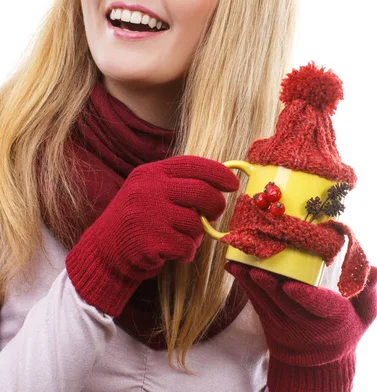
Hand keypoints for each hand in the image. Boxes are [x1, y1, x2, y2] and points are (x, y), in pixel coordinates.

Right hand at [66, 156, 238, 315]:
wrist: (103, 251)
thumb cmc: (136, 221)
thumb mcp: (149, 191)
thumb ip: (177, 184)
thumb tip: (219, 184)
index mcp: (151, 173)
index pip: (193, 165)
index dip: (219, 173)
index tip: (233, 183)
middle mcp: (150, 189)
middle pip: (202, 192)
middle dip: (216, 205)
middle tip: (214, 214)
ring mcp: (149, 214)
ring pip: (197, 223)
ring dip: (196, 235)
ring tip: (181, 237)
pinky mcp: (151, 241)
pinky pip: (187, 246)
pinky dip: (186, 252)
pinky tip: (172, 252)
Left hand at [225, 261, 376, 390]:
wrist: (320, 359)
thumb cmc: (344, 325)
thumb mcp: (363, 314)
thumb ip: (367, 291)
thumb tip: (376, 270)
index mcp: (331, 318)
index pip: (318, 306)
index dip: (304, 296)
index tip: (291, 285)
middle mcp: (306, 324)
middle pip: (286, 303)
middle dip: (270, 285)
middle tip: (257, 268)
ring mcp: (284, 325)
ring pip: (267, 302)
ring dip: (250, 283)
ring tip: (238, 265)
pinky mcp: (269, 322)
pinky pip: (256, 303)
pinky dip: (244, 286)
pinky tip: (233, 268)